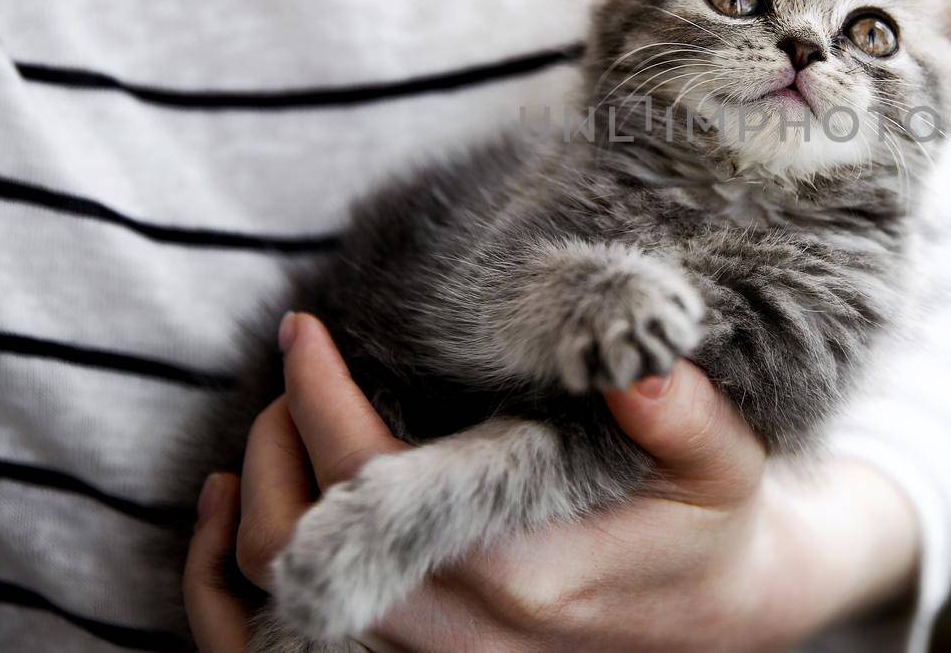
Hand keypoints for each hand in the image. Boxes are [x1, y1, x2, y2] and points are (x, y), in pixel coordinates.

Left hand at [184, 313, 919, 651]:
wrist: (714, 607)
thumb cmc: (706, 519)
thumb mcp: (721, 461)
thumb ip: (683, 414)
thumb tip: (639, 362)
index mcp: (525, 570)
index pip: (370, 485)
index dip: (319, 399)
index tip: (307, 328)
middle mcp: (463, 632)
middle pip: (297, 544)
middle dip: (277, 439)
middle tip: (301, 360)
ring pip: (271, 604)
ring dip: (247, 504)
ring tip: (271, 422)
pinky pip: (280, 650)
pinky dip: (229, 590)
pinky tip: (229, 517)